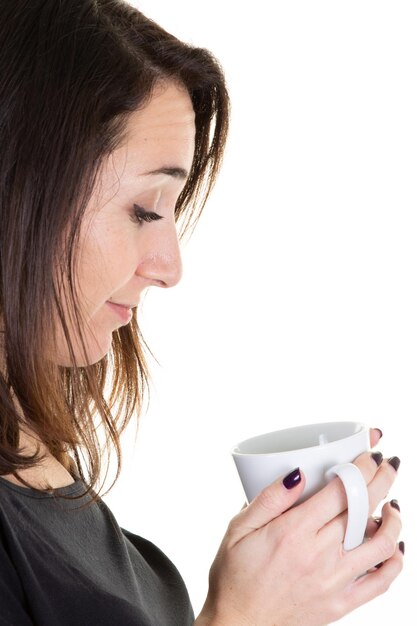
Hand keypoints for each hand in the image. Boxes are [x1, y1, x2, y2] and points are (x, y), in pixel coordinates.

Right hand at [195, 428, 402, 625]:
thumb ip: (270, 499)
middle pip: (364, 510)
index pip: (341, 492)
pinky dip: (395, 561)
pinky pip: (381, 582)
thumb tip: (299, 473)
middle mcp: (319, 555)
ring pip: (382, 544)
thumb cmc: (234, 576)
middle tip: (388, 464)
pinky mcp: (341, 604)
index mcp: (294, 532)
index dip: (361, 468)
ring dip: (394, 519)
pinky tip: (395, 546)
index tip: (370, 454)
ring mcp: (334, 582)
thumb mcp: (238, 529)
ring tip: (392, 502)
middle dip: (382, 480)